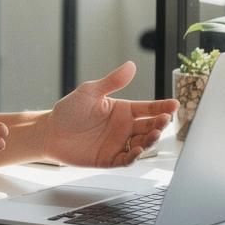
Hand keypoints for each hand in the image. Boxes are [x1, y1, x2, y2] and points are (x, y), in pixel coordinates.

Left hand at [42, 61, 177, 167]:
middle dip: (159, 123)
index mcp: (123, 110)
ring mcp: (119, 144)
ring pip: (142, 143)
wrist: (50, 132)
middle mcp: (124, 128)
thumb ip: (112, 81)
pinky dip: (134, 156)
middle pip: (149, 126)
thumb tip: (131, 65)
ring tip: (154, 133)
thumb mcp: (90, 92)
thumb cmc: (69, 110)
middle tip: (165, 119)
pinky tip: (137, 150)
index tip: (174, 104)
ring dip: (150, 140)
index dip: (162, 107)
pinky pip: (127, 159)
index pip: (148, 108)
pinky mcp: (111, 159)